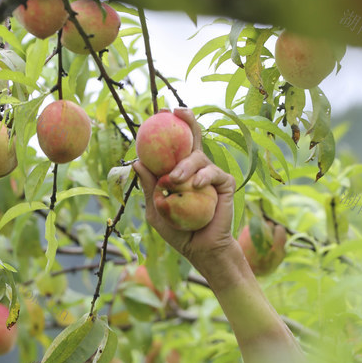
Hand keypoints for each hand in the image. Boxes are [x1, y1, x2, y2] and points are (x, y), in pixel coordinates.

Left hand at [133, 107, 236, 269]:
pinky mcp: (225, 184)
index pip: (176, 144)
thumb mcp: (156, 209)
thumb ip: (149, 186)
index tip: (162, 112)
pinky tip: (195, 185)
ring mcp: (211, 175)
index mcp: (180, 171)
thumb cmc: (177, 232)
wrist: (200, 249)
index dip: (172, 126)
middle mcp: (197, 168)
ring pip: (199, 157)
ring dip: (185, 166)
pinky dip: (203, 177)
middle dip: (188, 120)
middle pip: (194, 137)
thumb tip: (136, 162)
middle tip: (176, 113)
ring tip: (174, 180)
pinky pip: (214, 173)